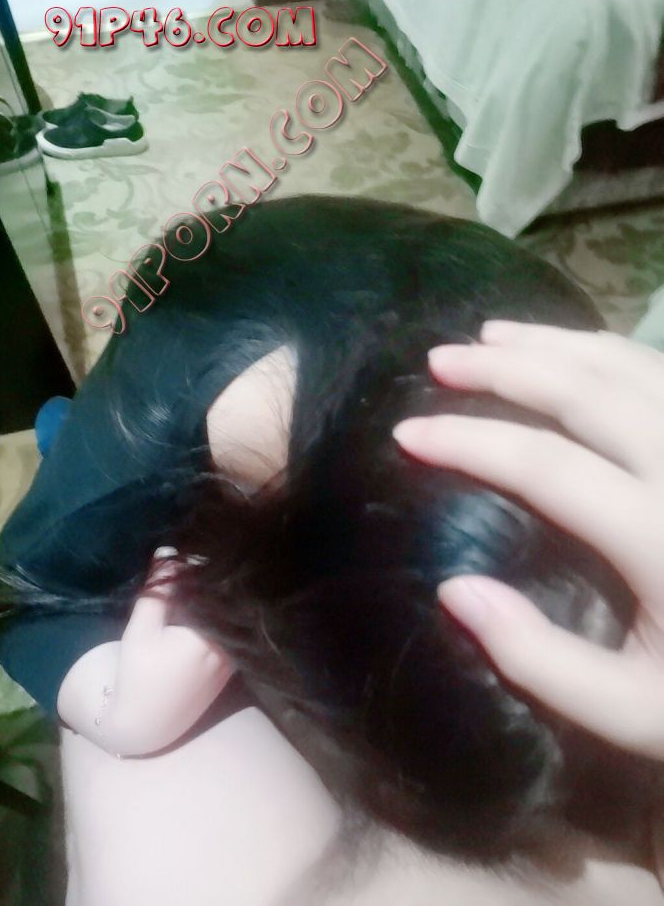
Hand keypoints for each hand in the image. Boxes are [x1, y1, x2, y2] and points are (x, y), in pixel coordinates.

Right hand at [57, 548, 232, 756]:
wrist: (146, 725)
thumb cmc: (139, 676)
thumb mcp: (141, 630)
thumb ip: (156, 590)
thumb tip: (168, 551)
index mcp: (208, 636)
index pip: (217, 589)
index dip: (205, 566)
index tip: (191, 551)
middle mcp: (229, 646)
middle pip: (227, 602)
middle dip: (211, 581)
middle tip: (192, 561)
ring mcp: (233, 658)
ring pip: (229, 617)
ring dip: (214, 600)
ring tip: (193, 582)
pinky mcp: (230, 667)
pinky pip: (229, 632)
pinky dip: (217, 618)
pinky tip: (199, 609)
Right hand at [393, 321, 663, 760]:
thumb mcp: (633, 712)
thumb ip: (542, 660)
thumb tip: (454, 590)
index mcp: (658, 535)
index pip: (544, 464)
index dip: (468, 440)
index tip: (407, 432)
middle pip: (585, 392)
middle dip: (503, 368)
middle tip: (440, 359)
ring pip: (628, 366)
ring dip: (554, 344)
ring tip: (491, 334)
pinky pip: (659, 374)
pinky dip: (607, 352)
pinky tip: (574, 352)